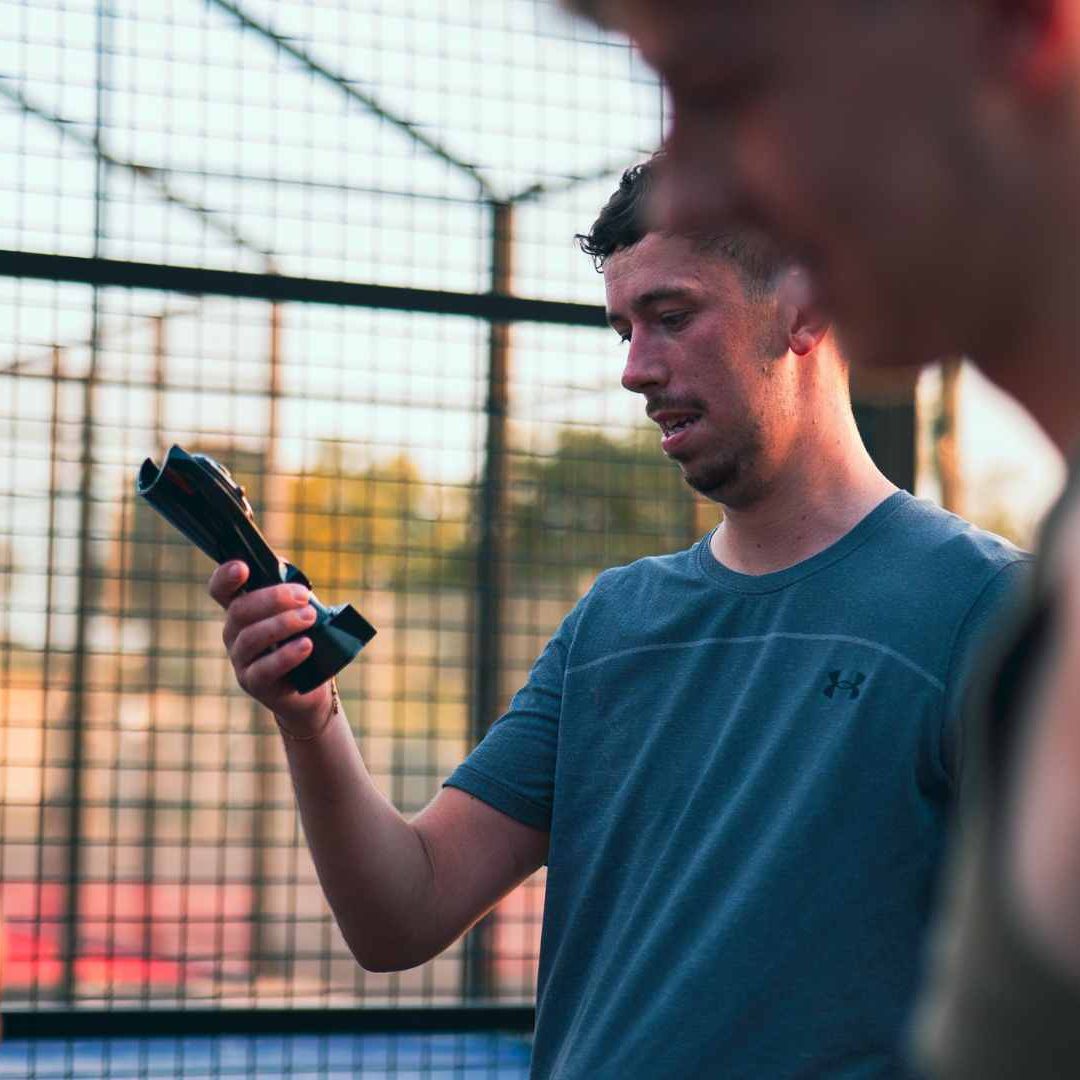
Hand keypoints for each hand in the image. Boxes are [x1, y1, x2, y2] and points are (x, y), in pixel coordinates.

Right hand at [209, 560, 332, 732]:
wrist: (312, 684)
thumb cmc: (303, 639)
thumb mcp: (299, 610)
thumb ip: (289, 588)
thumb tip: (283, 567)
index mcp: (242, 610)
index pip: (221, 590)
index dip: (225, 577)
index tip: (242, 567)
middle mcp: (234, 633)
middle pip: (240, 610)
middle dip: (273, 599)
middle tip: (304, 596)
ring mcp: (241, 660)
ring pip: (251, 637)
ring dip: (283, 623)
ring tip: (310, 617)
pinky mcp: (254, 683)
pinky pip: (265, 669)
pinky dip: (287, 654)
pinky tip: (306, 645)